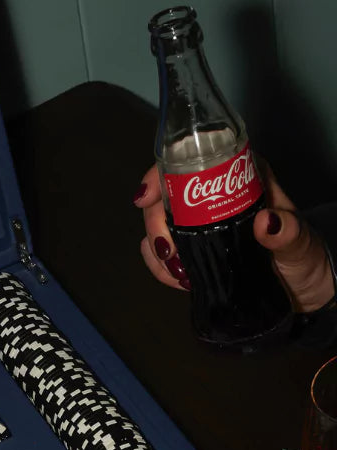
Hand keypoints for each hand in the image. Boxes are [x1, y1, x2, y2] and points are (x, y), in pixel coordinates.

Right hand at [134, 163, 334, 312]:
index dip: (160, 174)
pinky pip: (165, 255)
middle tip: (168, 252)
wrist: (302, 287)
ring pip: (159, 227)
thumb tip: (267, 222)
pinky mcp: (194, 252)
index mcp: (239, 179)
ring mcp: (200, 226)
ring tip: (179, 273)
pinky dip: (163, 270)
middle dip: (155, 225)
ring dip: (157, 252)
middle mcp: (214, 198)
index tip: (146, 197)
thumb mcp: (299, 242)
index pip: (191, 162)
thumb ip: (287, 232)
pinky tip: (180, 280)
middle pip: (165, 198)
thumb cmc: (304, 256)